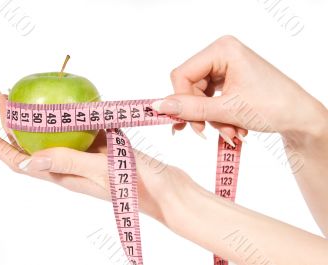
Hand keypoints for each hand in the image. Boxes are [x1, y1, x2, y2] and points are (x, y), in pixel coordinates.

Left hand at [0, 90, 195, 223]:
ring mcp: (85, 156)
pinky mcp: (102, 147)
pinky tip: (70, 101)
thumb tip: (29, 159)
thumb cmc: (139, 187)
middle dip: (11, 122)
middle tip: (2, 94)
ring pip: (53, 134)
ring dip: (38, 116)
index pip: (19, 161)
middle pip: (32, 144)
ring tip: (28, 95)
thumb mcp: (102, 173)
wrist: (168, 190)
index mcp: (64, 175)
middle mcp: (70, 166)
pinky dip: (70, 114)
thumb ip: (69, 162)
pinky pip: (79, 128)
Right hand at [152, 35, 327, 143]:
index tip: (188, 125)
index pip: (182, 74)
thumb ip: (190, 108)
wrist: (301, 118)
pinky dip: (218, 116)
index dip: (180, 101)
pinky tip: (232, 129)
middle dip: (200, 114)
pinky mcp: (230, 79)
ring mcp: (226, 67)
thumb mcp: (226, 110)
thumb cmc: (272, 107)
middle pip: (191, 86)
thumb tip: (158, 106)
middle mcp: (222, 54)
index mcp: (222, 50)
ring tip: (230, 134)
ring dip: (211, 119)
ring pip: (200, 96)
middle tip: (205, 134)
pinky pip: (211, 99)